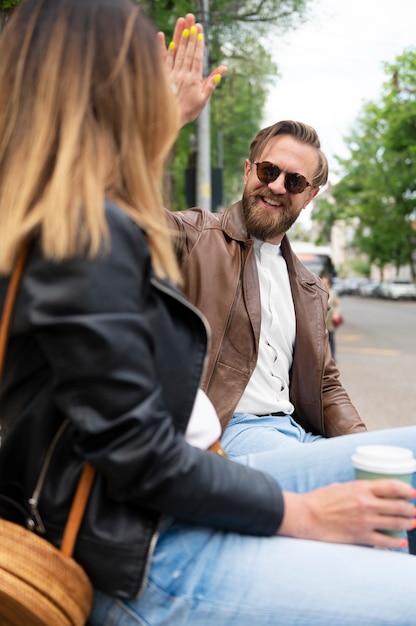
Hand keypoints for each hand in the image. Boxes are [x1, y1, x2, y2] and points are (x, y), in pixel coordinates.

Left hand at [157, 14, 227, 126]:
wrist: (169, 120)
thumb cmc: (188, 111)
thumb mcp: (203, 99)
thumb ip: (212, 82)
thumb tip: (223, 69)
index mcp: (193, 78)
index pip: (196, 56)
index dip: (198, 41)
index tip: (199, 28)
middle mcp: (182, 73)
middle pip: (186, 50)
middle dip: (190, 33)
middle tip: (192, 18)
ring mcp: (171, 73)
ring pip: (175, 51)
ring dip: (178, 35)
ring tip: (181, 21)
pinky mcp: (162, 76)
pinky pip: (162, 59)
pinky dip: (161, 47)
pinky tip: (161, 35)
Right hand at [279, 479, 415, 549]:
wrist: (306, 515)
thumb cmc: (319, 499)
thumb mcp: (341, 487)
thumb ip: (357, 489)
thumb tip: (369, 493)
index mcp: (361, 488)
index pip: (392, 486)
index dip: (406, 489)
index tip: (412, 492)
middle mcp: (366, 504)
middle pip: (398, 506)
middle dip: (410, 509)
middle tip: (414, 510)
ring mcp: (365, 521)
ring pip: (395, 523)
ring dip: (407, 524)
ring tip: (413, 523)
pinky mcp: (360, 536)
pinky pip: (384, 541)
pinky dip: (396, 542)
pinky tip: (402, 542)